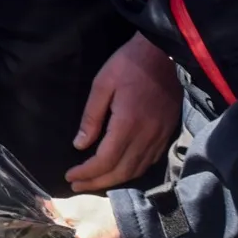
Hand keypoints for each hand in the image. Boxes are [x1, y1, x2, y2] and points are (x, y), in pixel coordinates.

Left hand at [66, 33, 179, 190]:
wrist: (165, 51)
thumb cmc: (129, 63)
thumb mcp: (102, 84)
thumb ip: (91, 117)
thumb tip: (79, 146)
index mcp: (128, 124)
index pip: (105, 161)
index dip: (87, 173)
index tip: (70, 176)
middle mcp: (147, 136)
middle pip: (121, 172)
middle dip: (97, 183)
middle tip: (77, 185)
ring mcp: (160, 136)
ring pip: (137, 170)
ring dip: (115, 181)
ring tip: (95, 182)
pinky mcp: (168, 133)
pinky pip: (150, 161)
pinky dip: (132, 171)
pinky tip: (120, 170)